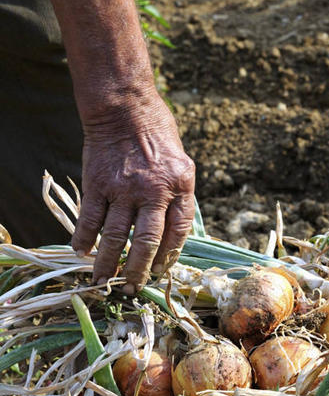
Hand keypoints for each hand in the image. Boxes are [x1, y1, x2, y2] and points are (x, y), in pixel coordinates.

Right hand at [72, 96, 194, 292]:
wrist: (124, 107)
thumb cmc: (157, 134)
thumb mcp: (181, 163)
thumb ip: (177, 195)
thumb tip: (172, 232)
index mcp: (180, 186)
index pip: (178, 232)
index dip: (169, 257)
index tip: (161, 271)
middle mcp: (153, 191)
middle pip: (147, 243)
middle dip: (139, 271)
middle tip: (132, 288)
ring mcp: (124, 188)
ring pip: (116, 236)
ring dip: (108, 263)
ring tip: (103, 281)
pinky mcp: (98, 184)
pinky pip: (91, 219)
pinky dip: (84, 239)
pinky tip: (81, 252)